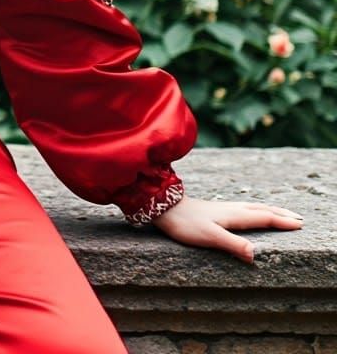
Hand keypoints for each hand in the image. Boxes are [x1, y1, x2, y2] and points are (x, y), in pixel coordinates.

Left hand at [150, 196, 303, 261]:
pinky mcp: (213, 209)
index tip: (300, 224)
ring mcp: (222, 208)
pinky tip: (247, 212)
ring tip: (279, 214)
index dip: (282, 222)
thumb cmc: (184, 223)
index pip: (263, 218)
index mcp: (234, 216)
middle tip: (298, 218)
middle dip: (280, 214)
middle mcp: (231, 209)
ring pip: (251, 207)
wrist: (161, 206)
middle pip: (261, 210)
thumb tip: (255, 255)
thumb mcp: (209, 237)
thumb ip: (232, 245)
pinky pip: (241, 208)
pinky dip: (254, 210)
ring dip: (268, 210)